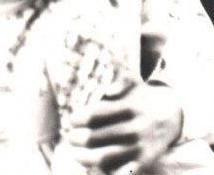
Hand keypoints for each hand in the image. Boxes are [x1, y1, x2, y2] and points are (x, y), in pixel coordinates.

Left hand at [68, 82, 182, 173]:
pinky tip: (95, 170)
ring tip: (76, 155)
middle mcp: (134, 128)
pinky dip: (107, 173)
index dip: (80, 119)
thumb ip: (120, 81)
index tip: (72, 120)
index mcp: (128, 107)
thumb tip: (107, 91)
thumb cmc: (143, 94)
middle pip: (97, 137)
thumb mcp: (133, 80)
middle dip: (78, 139)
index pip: (97, 114)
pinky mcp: (144, 161)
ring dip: (86, 158)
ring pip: (105, 158)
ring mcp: (138, 146)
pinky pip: (123, 173)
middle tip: (71, 138)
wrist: (173, 114)